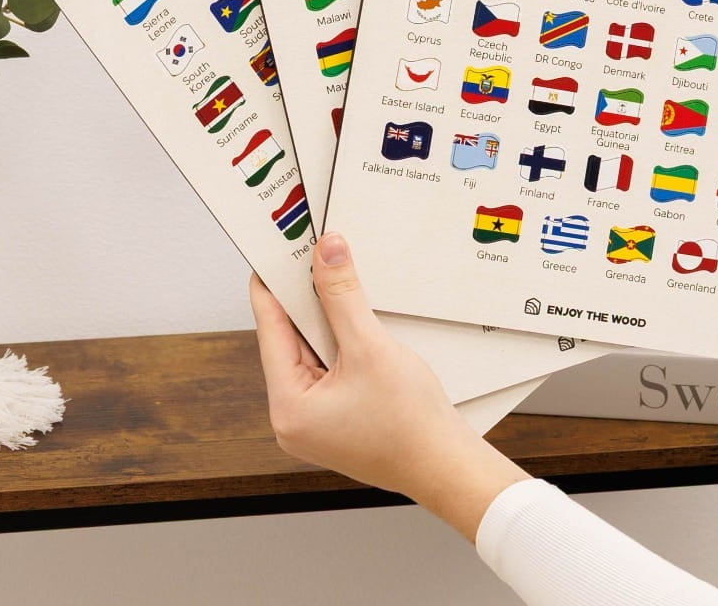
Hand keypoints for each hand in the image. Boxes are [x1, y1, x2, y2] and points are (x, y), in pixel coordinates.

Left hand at [250, 232, 527, 539]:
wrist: (448, 468)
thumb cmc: (410, 426)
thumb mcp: (370, 348)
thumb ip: (342, 296)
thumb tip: (326, 253)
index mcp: (288, 407)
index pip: (270, 328)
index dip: (274, 283)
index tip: (275, 249)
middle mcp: (293, 418)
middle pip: (289, 339)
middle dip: (304, 298)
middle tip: (311, 254)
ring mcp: (315, 421)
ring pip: (311, 351)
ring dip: (325, 318)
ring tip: (334, 279)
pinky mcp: (336, 418)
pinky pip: (328, 366)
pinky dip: (338, 340)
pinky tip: (352, 317)